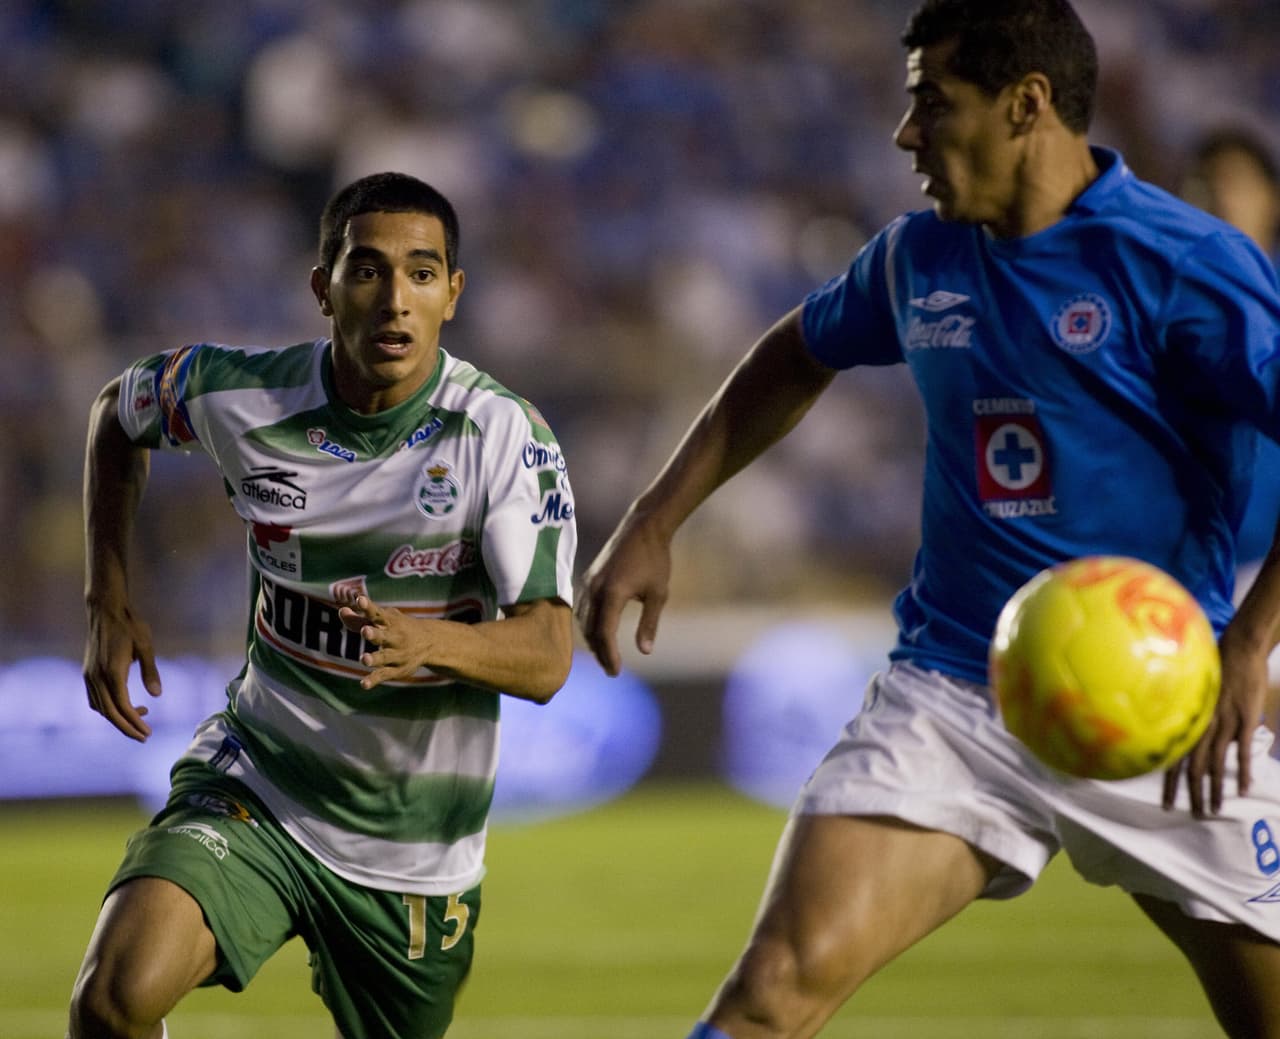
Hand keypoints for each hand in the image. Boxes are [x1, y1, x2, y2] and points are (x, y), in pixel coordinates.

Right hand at [82, 602, 162, 741]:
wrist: (105, 610)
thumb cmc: (130, 625)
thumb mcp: (145, 646)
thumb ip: (150, 671)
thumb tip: (157, 695)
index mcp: (111, 672)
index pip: (122, 706)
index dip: (134, 723)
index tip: (147, 733)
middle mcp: (96, 677)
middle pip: (109, 712)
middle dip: (127, 727)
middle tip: (145, 736)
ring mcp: (89, 675)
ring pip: (100, 707)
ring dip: (117, 718)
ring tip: (140, 720)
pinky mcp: (88, 672)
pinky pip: (95, 698)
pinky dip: (108, 708)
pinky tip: (124, 705)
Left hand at [338, 592, 435, 689]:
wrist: (430, 643)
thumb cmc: (399, 628)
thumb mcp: (383, 621)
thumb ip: (360, 619)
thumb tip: (341, 611)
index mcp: (390, 622)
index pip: (377, 613)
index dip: (368, 607)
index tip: (360, 599)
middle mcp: (395, 637)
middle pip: (384, 636)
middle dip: (374, 634)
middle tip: (365, 630)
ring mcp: (397, 654)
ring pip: (385, 657)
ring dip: (375, 658)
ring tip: (365, 659)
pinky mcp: (397, 670)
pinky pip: (385, 675)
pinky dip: (374, 680)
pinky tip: (364, 684)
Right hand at [575, 515, 671, 676]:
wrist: (643, 527)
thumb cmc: (655, 560)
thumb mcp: (658, 594)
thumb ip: (649, 623)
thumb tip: (645, 652)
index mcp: (612, 594)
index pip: (604, 634)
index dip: (609, 655)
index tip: (616, 672)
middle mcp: (595, 589)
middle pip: (590, 630)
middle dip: (600, 652)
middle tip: (612, 670)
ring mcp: (589, 582)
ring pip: (583, 620)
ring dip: (592, 640)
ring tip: (605, 655)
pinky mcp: (589, 577)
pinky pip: (582, 607)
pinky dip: (588, 624)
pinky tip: (598, 632)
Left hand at [1163, 628, 1268, 815]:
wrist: (1238, 649)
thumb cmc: (1215, 673)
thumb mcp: (1195, 698)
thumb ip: (1191, 720)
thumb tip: (1183, 740)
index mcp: (1187, 722)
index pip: (1172, 759)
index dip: (1168, 784)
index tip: (1166, 804)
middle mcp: (1201, 726)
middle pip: (1190, 767)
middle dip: (1189, 794)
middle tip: (1190, 815)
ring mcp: (1223, 724)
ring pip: (1214, 764)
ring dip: (1214, 790)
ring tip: (1212, 810)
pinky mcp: (1245, 720)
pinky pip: (1242, 750)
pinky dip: (1243, 771)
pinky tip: (1244, 789)